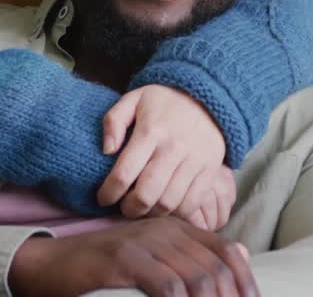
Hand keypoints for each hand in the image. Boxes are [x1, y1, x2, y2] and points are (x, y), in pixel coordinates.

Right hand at [8, 217, 257, 296]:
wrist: (50, 265)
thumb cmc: (104, 269)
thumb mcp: (152, 258)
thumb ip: (192, 257)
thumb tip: (243, 255)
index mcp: (176, 228)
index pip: (227, 252)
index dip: (245, 284)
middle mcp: (164, 229)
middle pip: (215, 270)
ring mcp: (144, 242)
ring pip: (196, 279)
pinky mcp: (124, 259)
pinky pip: (168, 286)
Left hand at [98, 86, 230, 227]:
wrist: (209, 98)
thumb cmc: (164, 101)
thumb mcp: (134, 98)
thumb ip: (114, 120)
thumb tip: (107, 150)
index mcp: (150, 131)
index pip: (124, 172)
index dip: (109, 192)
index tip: (102, 199)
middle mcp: (173, 148)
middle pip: (147, 194)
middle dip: (129, 209)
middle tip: (123, 208)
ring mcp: (194, 161)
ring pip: (169, 203)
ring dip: (152, 214)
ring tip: (144, 208)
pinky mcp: (210, 171)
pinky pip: (192, 203)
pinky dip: (177, 213)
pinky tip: (166, 207)